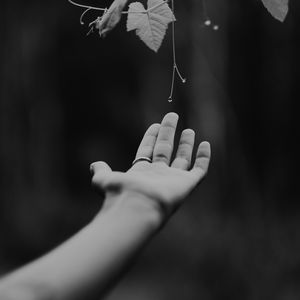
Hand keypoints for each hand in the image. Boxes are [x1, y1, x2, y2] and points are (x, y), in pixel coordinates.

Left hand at [91, 112, 210, 219]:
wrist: (137, 207)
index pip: (148, 151)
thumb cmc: (120, 194)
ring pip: (182, 158)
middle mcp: (158, 175)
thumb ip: (100, 172)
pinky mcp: (187, 184)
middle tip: (172, 116)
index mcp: (141, 173)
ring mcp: (173, 180)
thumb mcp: (104, 180)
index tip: (155, 125)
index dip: (151, 137)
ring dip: (186, 144)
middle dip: (168, 133)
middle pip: (165, 150)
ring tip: (188, 130)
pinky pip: (199, 169)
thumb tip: (94, 165)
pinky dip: (204, 157)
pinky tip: (205, 144)